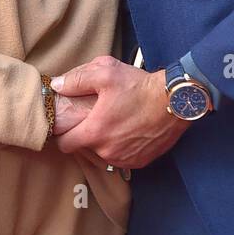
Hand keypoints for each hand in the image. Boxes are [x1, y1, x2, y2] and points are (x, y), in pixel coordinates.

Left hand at [50, 55, 189, 167]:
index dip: (63, 134)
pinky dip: (122, 147)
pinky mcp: (141, 161)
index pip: (64, 144)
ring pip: (104, 154)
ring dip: (105, 142)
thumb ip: (76, 80)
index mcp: (94, 132)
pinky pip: (123, 158)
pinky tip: (129, 131)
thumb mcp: (105, 73)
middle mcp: (107, 151)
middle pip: (84, 149)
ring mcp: (125, 159)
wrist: (176, 100)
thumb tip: (58, 85)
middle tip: (96, 118)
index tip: (69, 125)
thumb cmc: (140, 86)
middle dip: (87, 135)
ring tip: (115, 123)